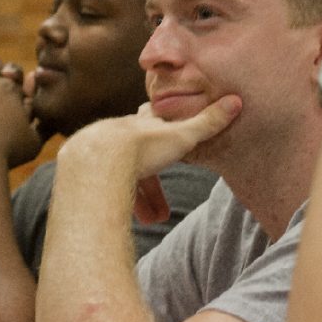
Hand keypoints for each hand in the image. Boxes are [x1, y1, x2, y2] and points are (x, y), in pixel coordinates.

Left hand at [61, 96, 241, 223]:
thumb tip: (236, 101)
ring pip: (121, 177)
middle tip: (164, 209)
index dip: (168, 134)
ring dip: (139, 199)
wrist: (97, 164)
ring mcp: (99, 155)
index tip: (174, 142)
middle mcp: (118, 134)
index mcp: (141, 124)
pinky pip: (104, 191)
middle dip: (153, 182)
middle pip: (139, 157)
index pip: (156, 123)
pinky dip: (119, 204)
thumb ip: (208, 122)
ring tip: (154, 221)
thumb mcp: (183, 136)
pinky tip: (130, 220)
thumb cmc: (143, 147)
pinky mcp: (85, 176)